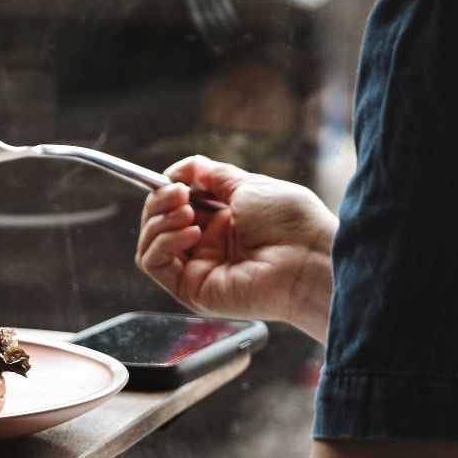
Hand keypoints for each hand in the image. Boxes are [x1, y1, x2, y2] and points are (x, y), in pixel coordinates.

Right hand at [135, 156, 337, 342]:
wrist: (307, 258)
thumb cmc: (290, 222)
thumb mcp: (249, 185)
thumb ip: (213, 175)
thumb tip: (183, 168)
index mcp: (222, 220)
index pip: (176, 204)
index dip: (168, 189)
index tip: (174, 177)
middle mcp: (206, 245)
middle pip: (158, 221)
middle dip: (160, 201)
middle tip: (178, 193)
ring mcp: (197, 267)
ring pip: (150, 242)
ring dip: (160, 221)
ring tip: (186, 212)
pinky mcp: (190, 289)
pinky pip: (153, 264)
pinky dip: (162, 243)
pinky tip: (191, 233)